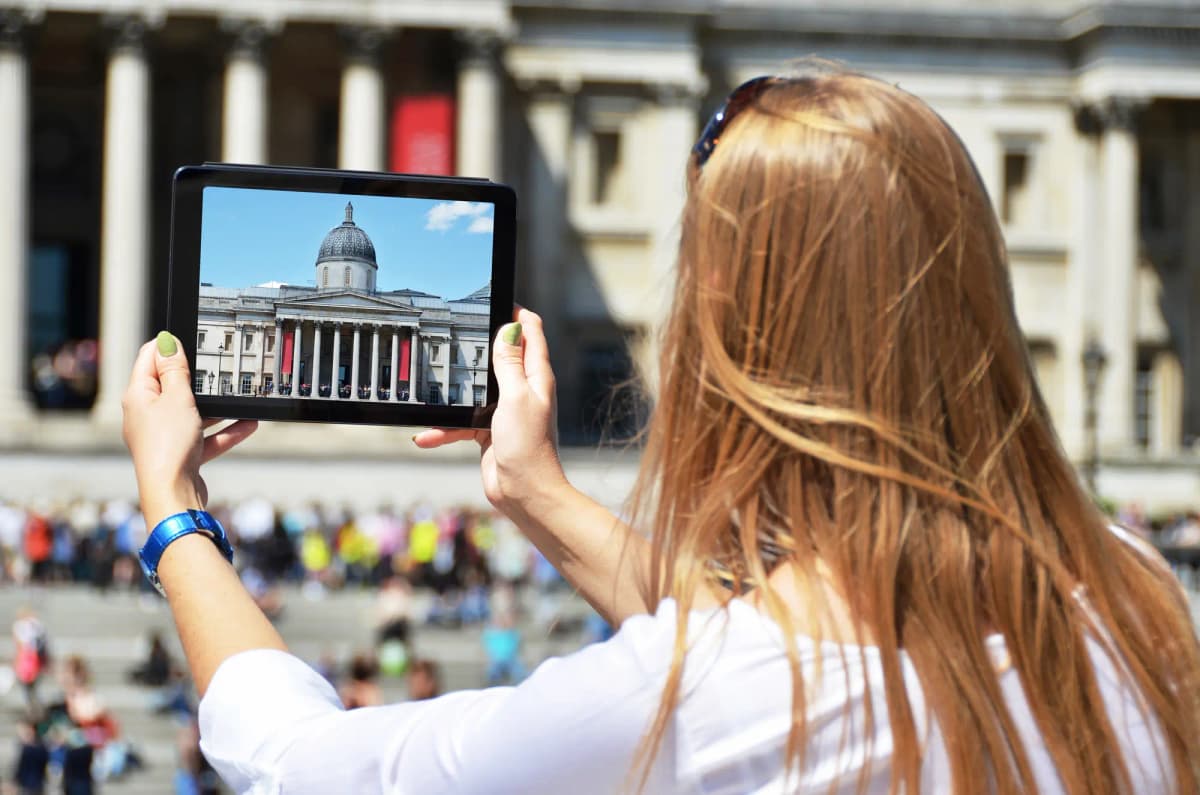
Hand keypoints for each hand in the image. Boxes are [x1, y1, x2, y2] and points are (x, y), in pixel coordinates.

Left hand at [122, 332, 257, 526]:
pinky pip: (206, 437)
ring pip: (193, 413)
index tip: (189, 337)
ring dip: (217, 407)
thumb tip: (167, 341)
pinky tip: (248, 425)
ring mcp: (164, 436)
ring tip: (239, 398)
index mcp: (138, 396)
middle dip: (197, 377)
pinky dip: (225, 431)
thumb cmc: (167, 447)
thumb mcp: (176, 398)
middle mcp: (147, 415)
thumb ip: (175, 370)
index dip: (167, 346)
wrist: (173, 494)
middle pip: (172, 386)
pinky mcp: (181, 454)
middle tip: (217, 365)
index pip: (148, 359)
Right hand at [414, 308, 568, 517]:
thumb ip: (509, 364)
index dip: (516, 313)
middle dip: (478, 344)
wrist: (524, 494)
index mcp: (535, 376)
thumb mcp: (515, 398)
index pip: (531, 333)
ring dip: (454, 392)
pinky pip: (461, 423)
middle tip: (454, 329)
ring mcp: (505, 411)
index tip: (496, 298)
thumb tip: (510, 327)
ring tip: (432, 384)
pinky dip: (445, 428)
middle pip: (500, 355)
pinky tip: (426, 435)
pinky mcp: (489, 431)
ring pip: (474, 390)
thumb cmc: (528, 447)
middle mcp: (522, 390)